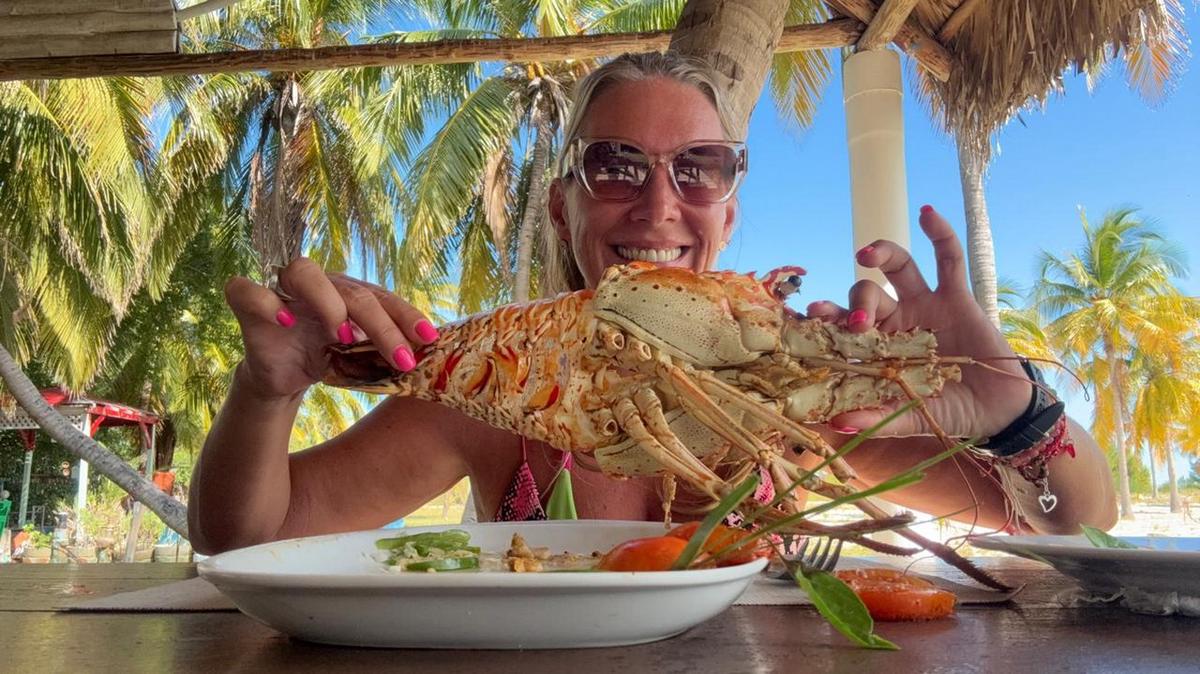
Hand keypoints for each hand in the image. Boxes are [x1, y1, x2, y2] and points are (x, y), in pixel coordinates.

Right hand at [223, 258, 438, 400]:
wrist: (284, 378)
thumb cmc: (324, 358)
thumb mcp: (358, 356)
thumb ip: (383, 348)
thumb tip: (425, 351)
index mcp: (349, 292)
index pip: (382, 296)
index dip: (406, 315)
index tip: (429, 338)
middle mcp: (320, 284)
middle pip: (352, 290)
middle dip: (381, 324)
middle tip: (401, 358)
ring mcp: (283, 290)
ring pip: (304, 273)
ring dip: (329, 303)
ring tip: (346, 337)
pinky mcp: (249, 305)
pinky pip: (248, 290)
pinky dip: (268, 303)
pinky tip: (286, 322)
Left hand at [806, 206, 1032, 438]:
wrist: (997, 411)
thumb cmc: (947, 412)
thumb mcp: (908, 418)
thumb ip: (875, 416)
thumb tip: (835, 422)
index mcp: (876, 346)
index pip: (843, 324)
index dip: (828, 317)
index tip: (812, 316)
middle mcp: (896, 320)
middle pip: (867, 293)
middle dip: (858, 301)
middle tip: (858, 320)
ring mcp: (925, 304)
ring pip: (898, 267)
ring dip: (882, 254)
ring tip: (866, 253)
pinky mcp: (957, 296)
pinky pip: (947, 258)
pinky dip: (939, 234)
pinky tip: (927, 214)